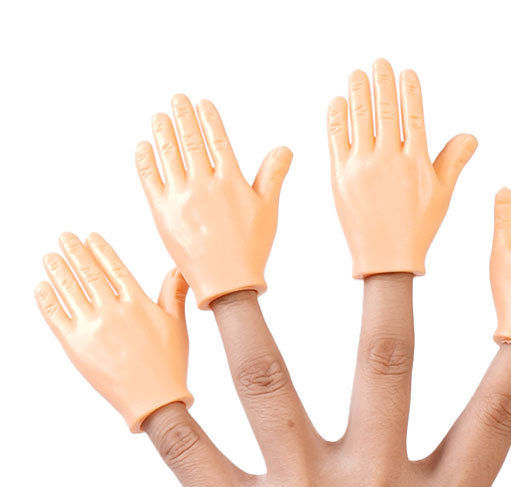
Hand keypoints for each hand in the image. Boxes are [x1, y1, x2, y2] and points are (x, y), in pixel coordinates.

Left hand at [34, 233, 191, 431]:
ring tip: (49, 257)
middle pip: (88, 273)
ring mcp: (92, 327)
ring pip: (69, 289)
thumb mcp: (176, 325)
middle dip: (74, 251)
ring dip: (57, 269)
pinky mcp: (75, 345)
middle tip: (64, 238)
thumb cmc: (169, 365)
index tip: (89, 237)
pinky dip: (46, 298)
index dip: (99, 250)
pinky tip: (42, 287)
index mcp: (137, 303)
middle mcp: (112, 310)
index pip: (114, 267)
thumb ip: (173, 293)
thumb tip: (180, 268)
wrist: (153, 399)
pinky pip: (55, 315)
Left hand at [96, 278, 510, 486]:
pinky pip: (185, 442)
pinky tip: (147, 343)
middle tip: (389, 219)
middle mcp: (369, 486)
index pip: (498, 413)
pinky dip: (162, 394)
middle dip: (392, 286)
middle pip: (386, 364)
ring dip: (249, 312)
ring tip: (230, 253)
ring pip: (269, 382)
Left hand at [136, 94, 291, 308]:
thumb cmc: (250, 248)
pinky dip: (146, 160)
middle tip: (176, 99)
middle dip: (182, 116)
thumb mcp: (268, 210)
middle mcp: (204, 185)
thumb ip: (273, 175)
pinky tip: (144, 147)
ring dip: (162, 132)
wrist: (227, 283)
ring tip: (159, 117)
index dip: (208, 119)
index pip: (217, 140)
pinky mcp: (163, 213)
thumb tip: (284, 148)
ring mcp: (181, 198)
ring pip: (169, 155)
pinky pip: (150, 180)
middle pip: (190, 141)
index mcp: (230, 182)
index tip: (201, 103)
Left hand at [328, 58, 476, 277]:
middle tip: (379, 63)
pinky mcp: (339, 177)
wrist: (385, 260)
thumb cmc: (417, 229)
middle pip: (385, 110)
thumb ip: (453, 161)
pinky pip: (336, 138)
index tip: (405, 73)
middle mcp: (389, 159)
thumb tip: (470, 136)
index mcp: (416, 162)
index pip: (413, 115)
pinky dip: (337, 117)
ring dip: (358, 91)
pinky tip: (338, 101)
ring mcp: (362, 167)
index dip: (409, 91)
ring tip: (357, 74)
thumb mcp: (441, 195)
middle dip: (382, 82)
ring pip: (359, 118)